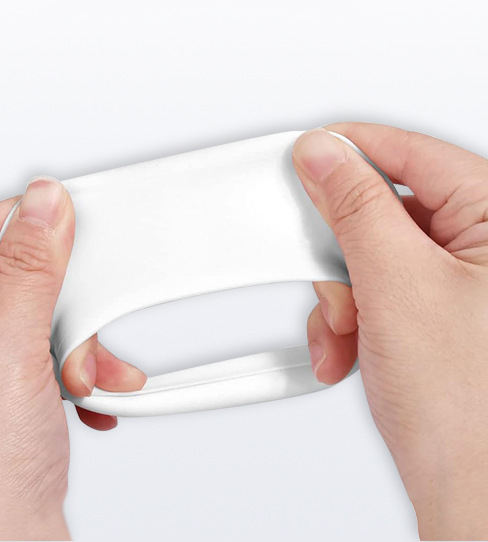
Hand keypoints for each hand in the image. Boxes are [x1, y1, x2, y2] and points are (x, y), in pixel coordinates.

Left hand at [0, 179, 145, 538]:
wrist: (8, 541)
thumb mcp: (6, 354)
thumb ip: (29, 271)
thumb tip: (44, 206)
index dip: (8, 223)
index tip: (58, 216)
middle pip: (7, 278)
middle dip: (59, 304)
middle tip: (80, 317)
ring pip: (38, 316)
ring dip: (77, 343)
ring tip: (83, 377)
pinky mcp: (10, 382)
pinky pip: (50, 347)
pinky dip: (78, 365)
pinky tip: (85, 392)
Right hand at [293, 124, 487, 539]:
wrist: (469, 493)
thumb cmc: (470, 414)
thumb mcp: (397, 287)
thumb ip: (355, 209)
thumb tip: (324, 154)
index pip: (414, 154)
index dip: (353, 149)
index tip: (307, 153)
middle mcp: (484, 248)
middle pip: (386, 211)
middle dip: (342, 254)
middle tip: (333, 282)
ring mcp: (460, 282)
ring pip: (372, 256)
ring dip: (343, 295)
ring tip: (348, 335)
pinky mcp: (435, 310)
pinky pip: (376, 289)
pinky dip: (352, 316)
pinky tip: (353, 347)